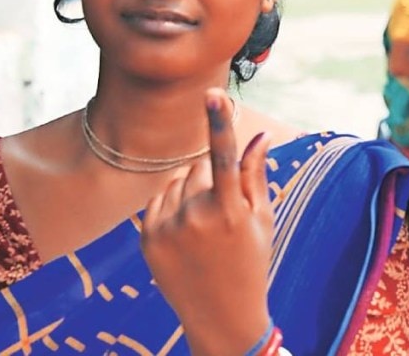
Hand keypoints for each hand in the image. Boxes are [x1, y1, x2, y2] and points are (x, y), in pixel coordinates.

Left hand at [141, 88, 273, 355]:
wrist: (221, 316)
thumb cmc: (251, 262)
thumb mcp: (262, 220)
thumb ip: (254, 175)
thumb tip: (259, 135)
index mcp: (231, 213)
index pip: (225, 157)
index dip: (220, 123)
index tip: (213, 93)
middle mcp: (195, 218)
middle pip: (200, 167)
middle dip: (212, 177)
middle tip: (226, 213)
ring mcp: (167, 228)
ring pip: (178, 181)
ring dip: (191, 190)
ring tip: (205, 228)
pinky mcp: (146, 237)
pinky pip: (159, 198)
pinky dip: (172, 204)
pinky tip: (186, 232)